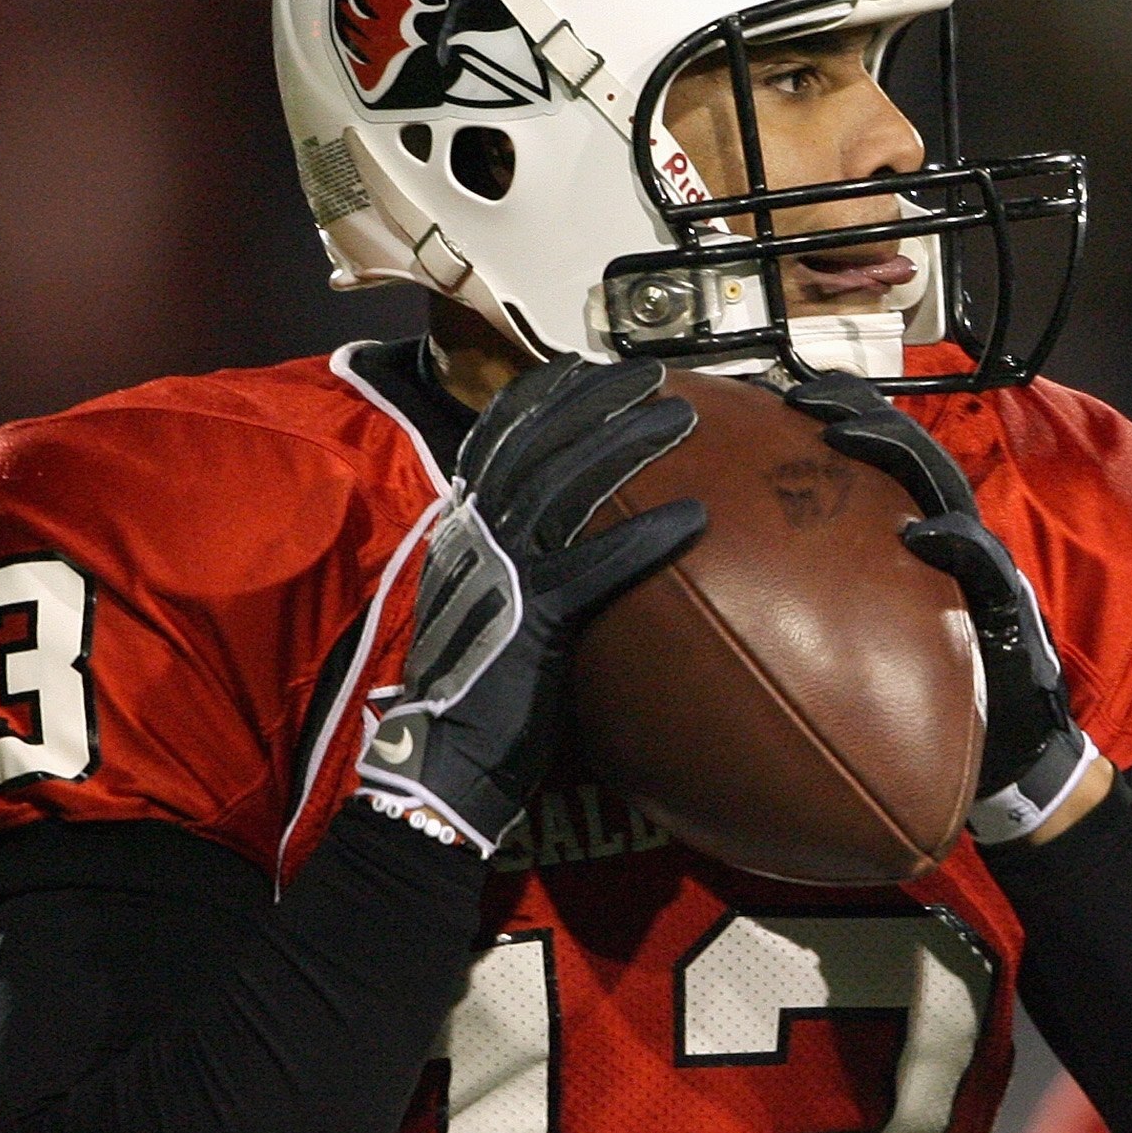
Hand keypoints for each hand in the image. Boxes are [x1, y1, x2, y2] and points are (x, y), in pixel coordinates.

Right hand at [359, 358, 704, 853]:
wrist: (438, 765)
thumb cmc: (473, 699)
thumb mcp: (487, 613)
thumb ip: (517, 572)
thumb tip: (563, 551)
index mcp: (460, 531)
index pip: (497, 441)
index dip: (543, 397)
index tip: (586, 367)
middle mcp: (473, 538)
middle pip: (537, 444)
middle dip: (596, 399)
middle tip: (655, 376)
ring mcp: (500, 574)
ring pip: (564, 485)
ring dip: (626, 443)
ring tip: (681, 417)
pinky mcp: (531, 620)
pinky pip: (595, 565)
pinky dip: (643, 536)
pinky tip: (693, 518)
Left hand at [778, 370, 1099, 844]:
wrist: (1009, 750)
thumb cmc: (938, 692)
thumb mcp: (871, 640)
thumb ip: (827, 604)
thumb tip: (736, 593)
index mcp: (920, 533)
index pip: (882, 455)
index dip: (841, 415)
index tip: (782, 395)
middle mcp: (951, 535)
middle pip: (910, 450)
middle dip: (858, 414)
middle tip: (802, 399)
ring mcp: (980, 565)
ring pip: (942, 486)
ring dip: (895, 454)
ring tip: (844, 437)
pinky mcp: (1005, 605)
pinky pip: (984, 564)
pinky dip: (956, 543)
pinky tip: (921, 535)